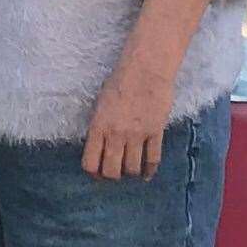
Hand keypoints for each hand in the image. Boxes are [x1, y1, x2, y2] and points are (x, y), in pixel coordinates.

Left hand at [82, 56, 176, 180]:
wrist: (145, 70)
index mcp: (98, 126)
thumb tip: (99, 146)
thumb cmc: (119, 82)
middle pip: (112, 172)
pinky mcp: (156, 133)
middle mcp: (116, 134)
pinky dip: (149, 171)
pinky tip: (147, 174)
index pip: (90, 162)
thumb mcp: (99, 103)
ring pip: (132, 169)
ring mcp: (137, 135)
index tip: (96, 173)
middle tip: (114, 173)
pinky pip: (153, 160)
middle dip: (111, 176)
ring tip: (129, 169)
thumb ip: (99, 126)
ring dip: (130, 173)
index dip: (93, 172)